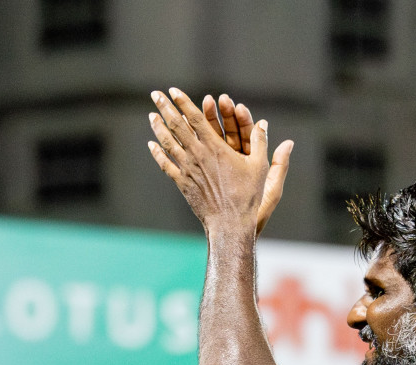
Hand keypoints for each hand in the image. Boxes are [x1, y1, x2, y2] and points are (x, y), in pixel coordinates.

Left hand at [147, 88, 293, 236]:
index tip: (173, 91)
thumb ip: (260, 142)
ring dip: (159, 128)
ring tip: (151, 115)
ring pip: (168, 144)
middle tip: (155, 94)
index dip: (183, 102)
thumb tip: (264, 123)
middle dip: (165, 108)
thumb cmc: (247, 195)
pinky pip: (167, 165)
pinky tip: (152, 145)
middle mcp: (198, 155)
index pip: (195, 118)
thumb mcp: (259, 166)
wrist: (229, 223)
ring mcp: (188, 169)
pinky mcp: (183, 183)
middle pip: (177, 126)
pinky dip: (158, 154)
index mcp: (215, 147)